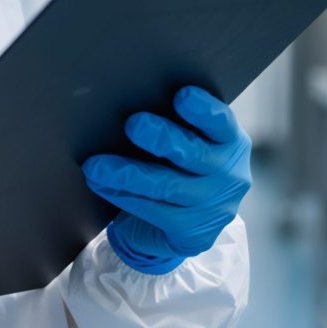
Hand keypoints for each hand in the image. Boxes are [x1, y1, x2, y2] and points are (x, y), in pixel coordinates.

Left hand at [82, 86, 251, 274]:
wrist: (188, 222)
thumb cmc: (182, 166)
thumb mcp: (190, 141)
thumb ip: (176, 124)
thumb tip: (131, 96)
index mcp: (230, 142)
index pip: (221, 122)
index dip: (203, 110)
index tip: (181, 96)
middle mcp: (228, 174)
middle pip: (193, 152)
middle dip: (161, 137)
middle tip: (133, 123)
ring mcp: (213, 206)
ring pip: (167, 186)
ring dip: (127, 174)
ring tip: (96, 166)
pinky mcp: (193, 232)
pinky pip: (154, 211)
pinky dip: (123, 196)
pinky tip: (101, 185)